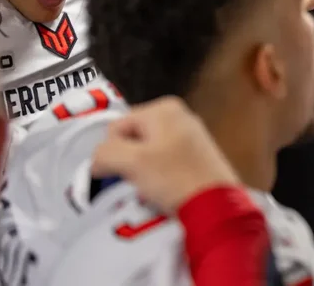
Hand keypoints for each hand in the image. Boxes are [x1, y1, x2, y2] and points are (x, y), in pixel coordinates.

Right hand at [91, 97, 239, 214]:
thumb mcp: (132, 162)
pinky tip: (166, 188)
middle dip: (127, 160)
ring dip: (142, 171)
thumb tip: (97, 160)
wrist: (215, 205)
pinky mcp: (197, 155)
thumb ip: (105, 153)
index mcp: (164, 108)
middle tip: (137, 180)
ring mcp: (190, 134)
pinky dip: (158, 175)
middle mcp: (179, 115)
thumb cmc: (176, 178)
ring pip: (146, 152)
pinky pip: (163, 162)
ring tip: (152, 186)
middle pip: (131, 138)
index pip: (116, 127)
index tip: (121, 173)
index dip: (111, 152)